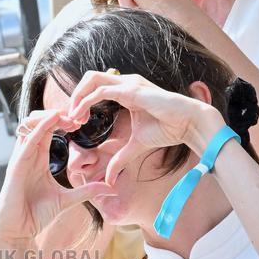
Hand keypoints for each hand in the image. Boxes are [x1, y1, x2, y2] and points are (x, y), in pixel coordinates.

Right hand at [0, 109, 113, 245]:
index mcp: (38, 158)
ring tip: (67, 117)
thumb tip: (110, 188)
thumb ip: (87, 191)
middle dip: (56, 114)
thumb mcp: (68, 200)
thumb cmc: (36, 216)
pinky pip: (27, 140)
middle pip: (37, 121)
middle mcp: (28, 155)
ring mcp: (20, 158)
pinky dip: (39, 128)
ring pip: (29, 125)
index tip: (81, 121)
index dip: (63, 121)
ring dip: (48, 116)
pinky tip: (53, 120)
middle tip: (77, 116)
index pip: (48, 129)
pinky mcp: (16, 166)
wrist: (18, 231)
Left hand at [65, 70, 222, 184]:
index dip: (81, 102)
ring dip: (77, 97)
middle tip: (70, 119)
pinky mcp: (131, 90)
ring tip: (73, 118)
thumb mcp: (135, 147)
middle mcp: (125, 83)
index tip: (75, 123)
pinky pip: (100, 91)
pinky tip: (80, 117)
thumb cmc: (167, 130)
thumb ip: (119, 159)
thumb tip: (108, 180)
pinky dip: (86, 102)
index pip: (95, 88)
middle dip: (74, 96)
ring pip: (91, 79)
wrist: (188, 124)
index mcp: (125, 91)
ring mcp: (128, 84)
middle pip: (89, 78)